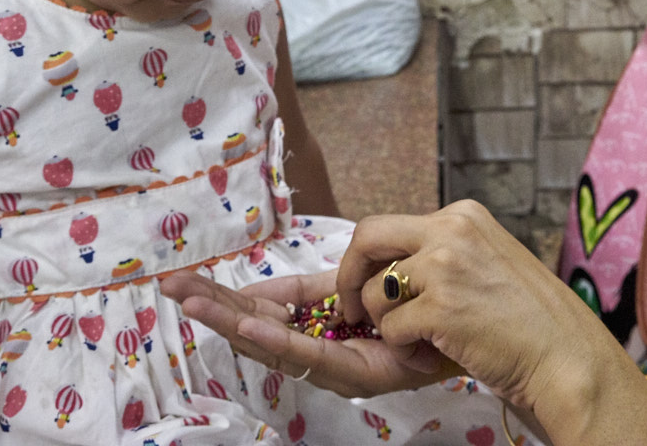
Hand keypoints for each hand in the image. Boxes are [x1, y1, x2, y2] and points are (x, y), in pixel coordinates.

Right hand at [160, 269, 457, 397]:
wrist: (476, 337)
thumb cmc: (426, 308)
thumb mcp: (365, 286)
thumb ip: (323, 286)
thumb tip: (283, 274)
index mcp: (321, 324)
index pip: (263, 307)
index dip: (224, 294)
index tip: (184, 280)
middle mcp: (320, 347)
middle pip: (254, 326)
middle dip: (211, 306)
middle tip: (170, 288)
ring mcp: (331, 363)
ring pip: (269, 340)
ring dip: (229, 320)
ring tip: (191, 304)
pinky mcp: (353, 373)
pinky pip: (307, 355)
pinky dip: (274, 340)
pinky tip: (247, 327)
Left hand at [333, 201, 614, 412]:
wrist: (565, 353)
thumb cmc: (530, 317)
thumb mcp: (487, 260)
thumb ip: (444, 253)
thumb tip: (391, 267)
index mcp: (463, 215)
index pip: (389, 227)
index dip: (369, 262)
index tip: (367, 288)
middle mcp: (452, 229)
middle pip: (367, 238)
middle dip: (348, 278)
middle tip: (353, 311)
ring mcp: (445, 266)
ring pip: (375, 294)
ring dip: (388, 328)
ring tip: (422, 345)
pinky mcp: (441, 307)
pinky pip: (391, 330)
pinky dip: (405, 352)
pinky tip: (434, 356)